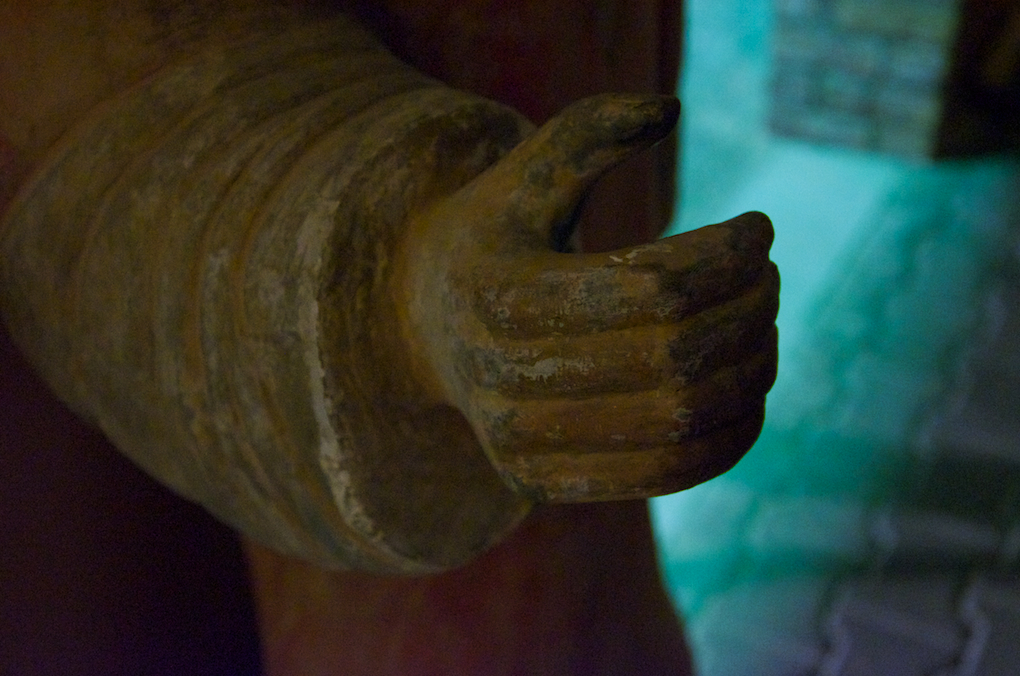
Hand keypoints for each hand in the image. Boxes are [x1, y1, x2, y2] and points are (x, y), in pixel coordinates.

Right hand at [398, 94, 778, 501]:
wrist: (427, 330)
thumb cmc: (494, 239)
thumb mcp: (524, 176)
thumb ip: (587, 131)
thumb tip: (670, 108)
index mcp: (497, 297)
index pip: (655, 292)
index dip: (728, 259)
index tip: (759, 228)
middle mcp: (500, 383)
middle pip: (676, 359)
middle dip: (749, 310)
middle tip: (769, 276)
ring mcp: (520, 446)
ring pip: (681, 422)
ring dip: (750, 370)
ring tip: (762, 324)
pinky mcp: (545, 484)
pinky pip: (667, 474)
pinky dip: (730, 435)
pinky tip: (748, 388)